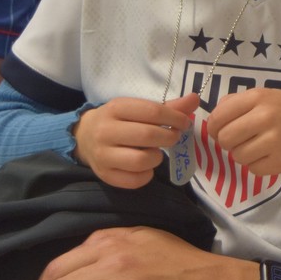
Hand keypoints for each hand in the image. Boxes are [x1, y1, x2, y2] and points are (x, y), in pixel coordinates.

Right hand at [73, 93, 199, 187]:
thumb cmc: (120, 120)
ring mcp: (103, 154)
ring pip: (141, 160)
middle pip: (148, 135)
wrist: (85, 137)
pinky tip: (146, 167)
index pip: (153, 111)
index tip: (184, 123)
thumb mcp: (138, 108)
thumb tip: (195, 99)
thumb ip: (168, 107)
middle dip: (169, 137)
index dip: (175, 118)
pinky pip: (134, 180)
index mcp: (116, 108)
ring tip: (157, 152)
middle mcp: (106, 130)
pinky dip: (147, 175)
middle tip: (173, 137)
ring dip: (157, 158)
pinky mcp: (104, 175)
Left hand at [207, 89, 280, 174]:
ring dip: (243, 154)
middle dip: (227, 142)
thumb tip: (213, 118)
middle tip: (240, 140)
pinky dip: (257, 165)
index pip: (218, 116)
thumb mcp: (268, 95)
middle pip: (224, 139)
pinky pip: (252, 169)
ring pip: (237, 156)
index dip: (213, 127)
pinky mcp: (280, 162)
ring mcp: (274, 141)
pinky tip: (269, 156)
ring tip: (258, 147)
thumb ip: (239, 102)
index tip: (220, 130)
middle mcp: (265, 117)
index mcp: (259, 97)